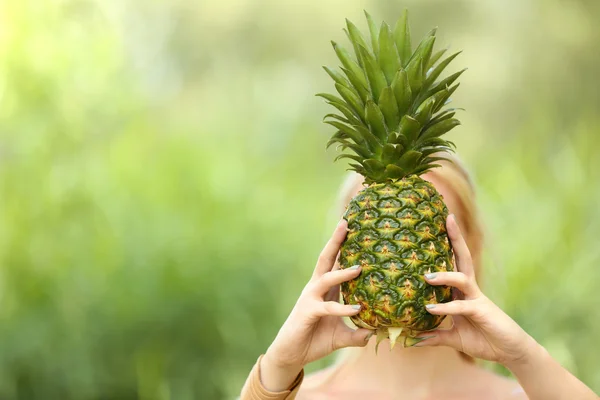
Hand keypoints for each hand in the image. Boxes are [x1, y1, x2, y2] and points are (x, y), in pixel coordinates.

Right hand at [261, 219, 372, 390]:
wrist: (291, 355)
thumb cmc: (315, 340)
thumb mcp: (342, 337)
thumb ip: (358, 334)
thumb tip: (376, 333)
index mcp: (326, 289)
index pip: (335, 261)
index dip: (343, 245)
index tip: (355, 227)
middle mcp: (316, 288)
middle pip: (326, 258)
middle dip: (336, 241)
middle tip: (346, 223)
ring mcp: (310, 299)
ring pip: (326, 278)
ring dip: (342, 272)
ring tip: (359, 268)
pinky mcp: (307, 312)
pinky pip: (327, 308)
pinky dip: (342, 308)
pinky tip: (357, 309)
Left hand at [416, 215, 536, 366]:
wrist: (509, 352)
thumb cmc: (483, 340)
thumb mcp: (454, 338)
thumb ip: (434, 336)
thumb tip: (413, 339)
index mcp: (461, 291)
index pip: (453, 261)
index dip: (448, 244)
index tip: (437, 225)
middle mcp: (469, 290)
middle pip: (463, 257)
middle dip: (455, 238)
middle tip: (447, 218)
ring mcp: (477, 298)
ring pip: (462, 278)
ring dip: (444, 275)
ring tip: (426, 276)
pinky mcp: (482, 311)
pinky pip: (462, 305)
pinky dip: (446, 307)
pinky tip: (431, 309)